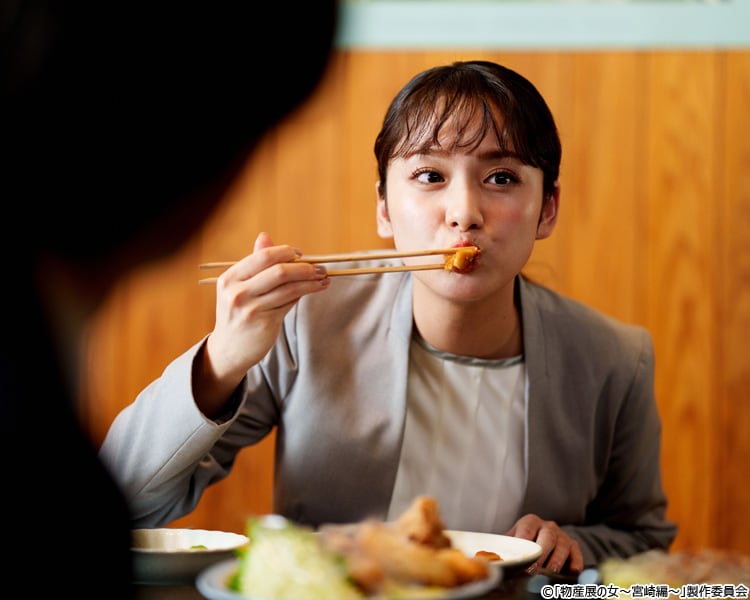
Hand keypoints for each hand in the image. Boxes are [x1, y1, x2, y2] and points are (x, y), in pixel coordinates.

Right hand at [195, 232, 329, 414]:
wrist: (228, 350)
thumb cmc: (237, 314)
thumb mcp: (238, 287)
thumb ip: (254, 264)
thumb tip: (265, 236)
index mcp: (230, 278)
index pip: (263, 256)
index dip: (285, 252)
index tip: (300, 254)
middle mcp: (237, 293)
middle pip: (279, 271)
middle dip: (304, 267)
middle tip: (319, 267)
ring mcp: (250, 309)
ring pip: (289, 288)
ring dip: (311, 282)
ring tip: (324, 279)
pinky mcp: (264, 323)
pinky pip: (290, 303)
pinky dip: (305, 294)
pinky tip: (315, 290)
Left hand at [506, 513, 583, 574]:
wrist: (542, 540)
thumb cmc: (525, 542)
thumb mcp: (514, 540)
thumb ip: (506, 547)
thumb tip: (496, 560)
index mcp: (530, 522)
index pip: (526, 530)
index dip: (523, 544)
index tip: (520, 558)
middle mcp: (547, 526)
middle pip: (547, 537)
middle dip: (541, 554)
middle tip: (533, 570)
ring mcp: (562, 536)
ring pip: (562, 546)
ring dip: (556, 561)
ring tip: (549, 573)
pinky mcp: (573, 546)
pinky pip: (576, 553)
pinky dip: (575, 563)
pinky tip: (571, 571)